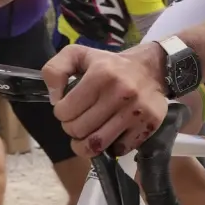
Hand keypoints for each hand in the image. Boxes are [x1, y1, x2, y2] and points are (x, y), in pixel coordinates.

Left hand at [43, 42, 169, 155]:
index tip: (68, 108)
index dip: (61, 113)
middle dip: (72, 129)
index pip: (65, 111)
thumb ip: (55, 70)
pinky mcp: (148, 124)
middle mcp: (120, 92)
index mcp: (100, 74)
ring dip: (86, 145)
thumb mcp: (78, 55)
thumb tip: (54, 99)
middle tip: (78, 121)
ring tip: (86, 136)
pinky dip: (112, 147)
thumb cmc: (109, 65)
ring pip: (96, 144)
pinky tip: (110, 135)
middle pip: (78, 130)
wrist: (151, 69)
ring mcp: (136, 111)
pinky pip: (119, 150)